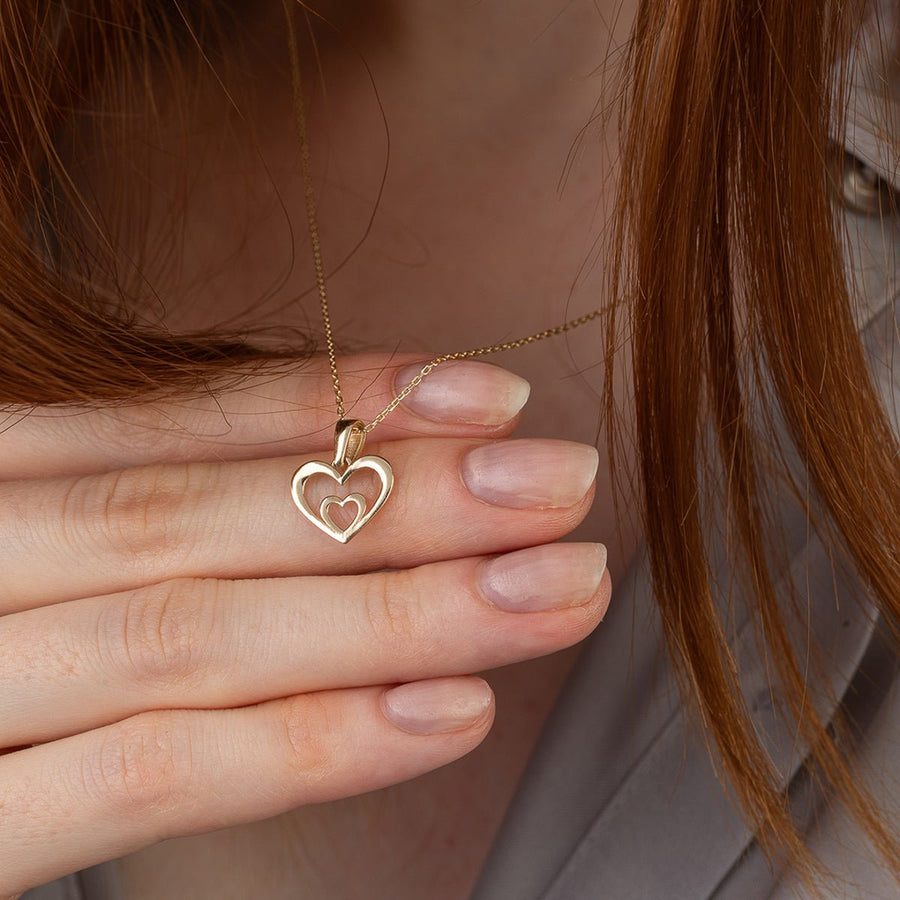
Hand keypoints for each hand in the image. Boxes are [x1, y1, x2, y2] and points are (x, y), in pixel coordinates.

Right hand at [0, 355, 609, 896]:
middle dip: (407, 498)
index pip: (180, 424)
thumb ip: (125, 513)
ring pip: (200, 632)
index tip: (488, 394)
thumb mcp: (25, 543)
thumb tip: (309, 474)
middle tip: (564, 480)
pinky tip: (449, 713)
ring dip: (399, 611)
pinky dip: (307, 743)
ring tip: (552, 586)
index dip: (344, 403)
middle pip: (209, 517)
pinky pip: (147, 777)